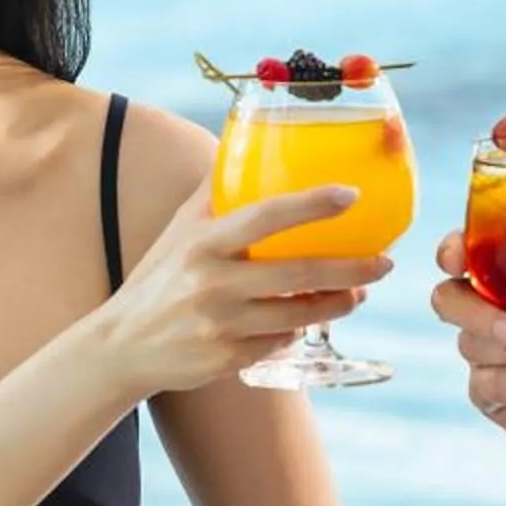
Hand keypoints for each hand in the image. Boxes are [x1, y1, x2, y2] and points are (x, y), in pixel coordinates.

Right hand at [83, 183, 392, 396]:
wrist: (121, 346)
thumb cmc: (159, 277)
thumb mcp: (180, 230)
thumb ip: (215, 193)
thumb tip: (248, 146)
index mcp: (204, 242)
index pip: (266, 215)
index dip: (312, 203)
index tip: (351, 195)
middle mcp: (213, 282)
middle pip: (299, 272)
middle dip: (352, 268)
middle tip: (384, 261)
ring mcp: (222, 325)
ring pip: (300, 313)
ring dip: (339, 303)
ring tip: (359, 291)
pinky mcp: (227, 359)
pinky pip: (281, 341)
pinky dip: (299, 328)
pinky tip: (308, 317)